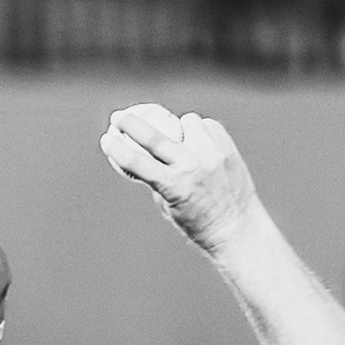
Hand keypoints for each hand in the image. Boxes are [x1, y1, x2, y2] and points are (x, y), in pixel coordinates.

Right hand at [100, 104, 258, 251]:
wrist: (238, 227)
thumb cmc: (198, 222)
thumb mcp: (169, 206)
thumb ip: (156, 178)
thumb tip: (139, 152)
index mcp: (174, 186)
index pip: (136, 162)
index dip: (116, 148)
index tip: (106, 139)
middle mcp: (193, 165)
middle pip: (153, 136)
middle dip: (130, 123)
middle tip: (117, 117)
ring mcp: (212, 153)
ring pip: (187, 122)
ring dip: (179, 129)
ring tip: (182, 143)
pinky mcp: (226, 146)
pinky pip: (206, 126)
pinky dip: (200, 133)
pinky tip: (202, 147)